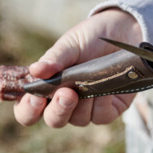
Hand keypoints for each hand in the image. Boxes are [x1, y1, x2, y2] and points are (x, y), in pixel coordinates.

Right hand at [13, 8, 142, 127]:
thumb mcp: (70, 44)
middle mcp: (66, 101)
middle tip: (66, 93)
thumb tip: (34, 71)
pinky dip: (102, 104)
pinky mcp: (110, 109)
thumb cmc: (91, 38)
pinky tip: (106, 90)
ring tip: (89, 82)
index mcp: (48, 87)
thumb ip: (54, 59)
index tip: (35, 98)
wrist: (124, 31)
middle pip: (54, 121)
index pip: (28, 110)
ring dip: (82, 104)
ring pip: (79, 120)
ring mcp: (88, 107)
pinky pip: (102, 116)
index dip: (28, 110)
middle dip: (58, 110)